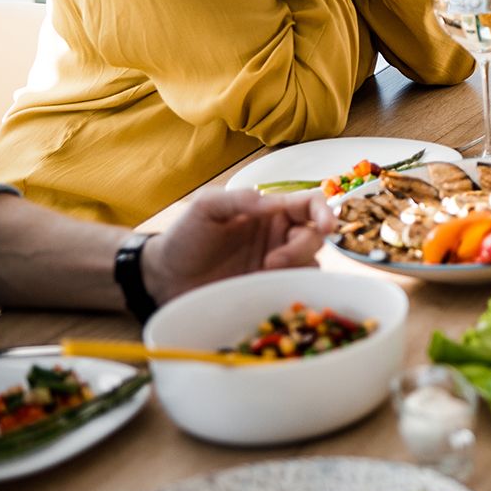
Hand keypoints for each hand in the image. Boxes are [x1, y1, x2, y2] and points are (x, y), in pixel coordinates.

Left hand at [141, 189, 334, 303]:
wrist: (164, 278)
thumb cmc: (185, 237)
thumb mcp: (205, 208)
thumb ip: (237, 199)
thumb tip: (270, 201)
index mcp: (270, 211)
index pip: (311, 203)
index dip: (324, 211)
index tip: (326, 226)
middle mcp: (279, 236)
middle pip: (315, 235)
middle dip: (300, 248)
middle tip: (271, 262)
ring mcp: (277, 265)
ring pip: (311, 263)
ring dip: (296, 269)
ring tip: (264, 276)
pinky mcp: (270, 289)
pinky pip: (296, 288)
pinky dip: (294, 289)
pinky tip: (270, 290)